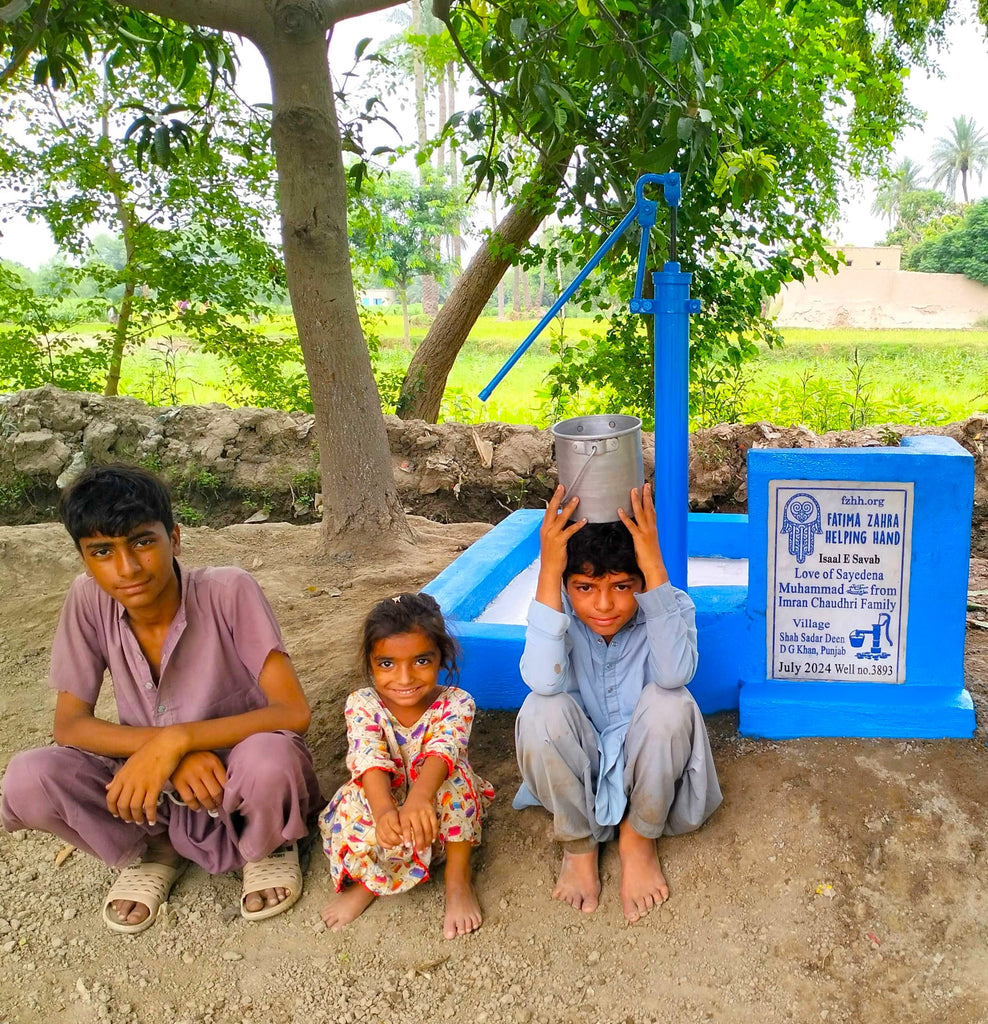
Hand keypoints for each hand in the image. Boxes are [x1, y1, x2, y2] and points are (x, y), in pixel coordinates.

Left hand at [105, 728, 186, 824]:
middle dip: (125, 816)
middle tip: (131, 820)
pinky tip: (152, 820)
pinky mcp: (155, 785)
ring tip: (141, 821)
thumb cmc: (150, 751)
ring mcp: (142, 783)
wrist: (167, 744)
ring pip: (135, 807)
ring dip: (137, 818)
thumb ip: (119, 776)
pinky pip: (150, 805)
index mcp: (122, 775)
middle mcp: (130, 781)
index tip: (117, 815)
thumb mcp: (130, 763)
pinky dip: (150, 815)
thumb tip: (107, 787)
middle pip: (122, 805)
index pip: (111, 797)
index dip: (113, 809)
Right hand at [170, 750, 226, 811]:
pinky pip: (189, 799)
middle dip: (219, 802)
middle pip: (216, 792)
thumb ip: (217, 768)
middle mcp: (203, 769)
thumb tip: (226, 786)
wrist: (173, 747)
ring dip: (209, 806)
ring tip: (211, 808)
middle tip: (219, 805)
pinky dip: (194, 806)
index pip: (225, 782)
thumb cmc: (195, 753)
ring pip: (203, 797)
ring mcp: (191, 776)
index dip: (227, 793)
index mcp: (213, 762)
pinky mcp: (179, 782)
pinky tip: (197, 807)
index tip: (228, 798)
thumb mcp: (209, 756)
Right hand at [374, 806, 403, 848]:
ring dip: (392, 843)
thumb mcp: (401, 815)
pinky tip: (393, 847)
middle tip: (403, 843)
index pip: (394, 824)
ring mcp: (378, 828)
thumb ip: (404, 823)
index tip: (406, 835)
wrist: (384, 813)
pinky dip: (386, 846)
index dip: (400, 831)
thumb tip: (411, 833)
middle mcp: (382, 821)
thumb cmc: (396, 816)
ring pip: (384, 838)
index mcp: (390, 815)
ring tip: (399, 845)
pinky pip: (380, 842)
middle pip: (388, 833)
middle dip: (397, 840)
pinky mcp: (376, 833)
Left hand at [397, 791, 438, 853]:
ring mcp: (424, 813)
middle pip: (418, 831)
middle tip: (420, 852)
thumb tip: (406, 844)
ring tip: (426, 848)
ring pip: (427, 829)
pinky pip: (434, 825)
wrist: (419, 796)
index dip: (407, 837)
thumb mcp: (402, 816)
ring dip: (427, 841)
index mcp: (405, 815)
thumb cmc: (408, 810)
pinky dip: (434, 834)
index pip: (406, 827)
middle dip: (419, 843)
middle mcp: (415, 814)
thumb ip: (403, 829)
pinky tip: (432, 840)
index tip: (408, 846)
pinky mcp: (432, 813)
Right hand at [536, 485, 585, 608]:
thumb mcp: (551, 541)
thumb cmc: (552, 556)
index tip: (559, 489)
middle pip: (552, 510)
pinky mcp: (559, 542)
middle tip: (563, 487)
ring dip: (569, 508)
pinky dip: (577, 525)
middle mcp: (546, 530)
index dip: (554, 499)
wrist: (549, 570)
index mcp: (544, 528)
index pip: (549, 510)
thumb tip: (564, 522)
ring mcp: (552, 535)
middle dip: (557, 497)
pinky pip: (569, 531)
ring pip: (561, 518)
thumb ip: (556, 530)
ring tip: (577, 499)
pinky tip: (585, 520)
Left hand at [617, 483, 668, 589]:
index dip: (651, 501)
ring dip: (636, 501)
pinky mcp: (639, 538)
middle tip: (645, 484)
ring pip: (641, 513)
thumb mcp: (649, 546)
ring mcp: (645, 532)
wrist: (655, 568)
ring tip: (633, 490)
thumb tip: (642, 537)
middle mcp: (651, 529)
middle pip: (649, 508)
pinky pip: (631, 526)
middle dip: (647, 495)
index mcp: (654, 530)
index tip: (649, 491)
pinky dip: (625, 517)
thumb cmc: (651, 560)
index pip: (653, 512)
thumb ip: (645, 539)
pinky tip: (619, 510)